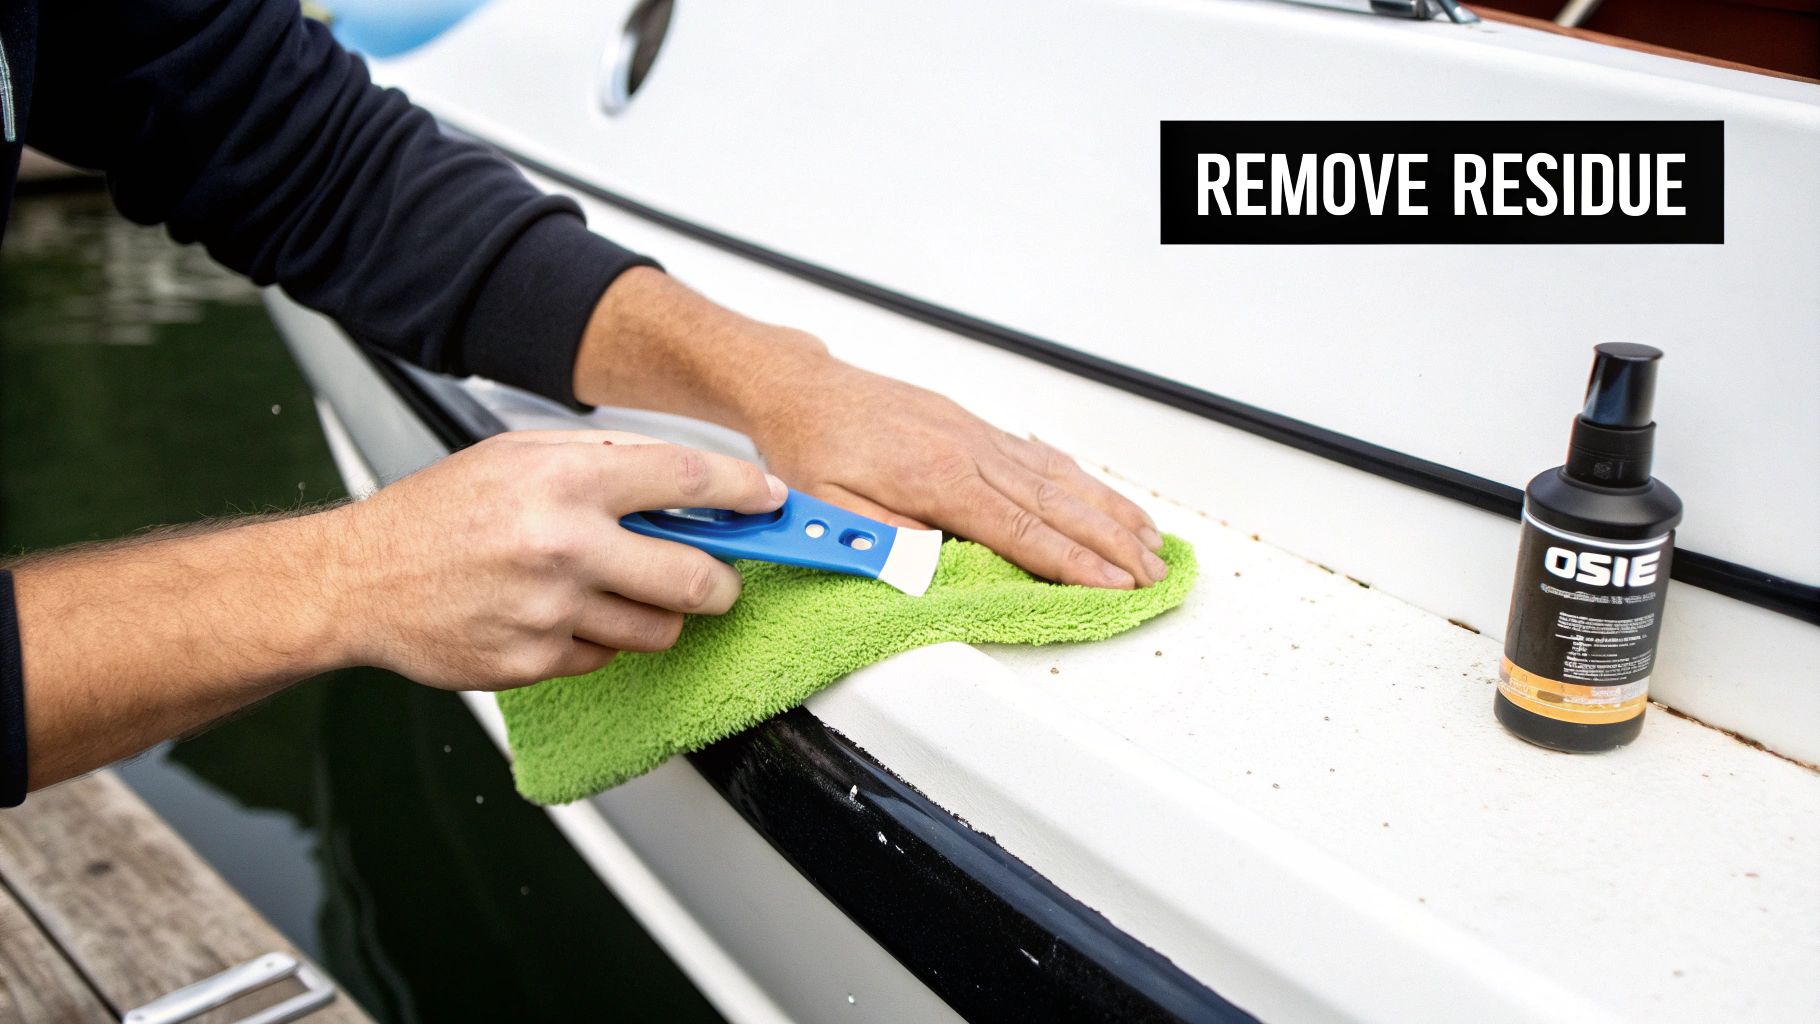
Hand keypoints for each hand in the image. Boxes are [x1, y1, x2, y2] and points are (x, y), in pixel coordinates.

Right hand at [328, 430, 784, 689]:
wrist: (358, 579)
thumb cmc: (439, 512)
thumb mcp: (519, 454)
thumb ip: (606, 461)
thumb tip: (689, 481)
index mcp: (564, 479)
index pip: (689, 478)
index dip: (745, 491)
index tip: (771, 501)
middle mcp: (563, 545)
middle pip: (697, 578)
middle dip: (723, 581)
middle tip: (720, 576)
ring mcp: (550, 611)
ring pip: (660, 629)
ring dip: (657, 613)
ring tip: (614, 589)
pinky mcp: (534, 662)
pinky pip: (607, 657)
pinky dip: (599, 639)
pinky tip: (560, 614)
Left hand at [575, 269, 1163, 588]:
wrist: (804, 389)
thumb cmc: (814, 449)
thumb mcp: (831, 508)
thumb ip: (888, 538)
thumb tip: (937, 565)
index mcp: (936, 479)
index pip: (1019, 531)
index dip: (1072, 563)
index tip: (1113, 586)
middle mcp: (968, 452)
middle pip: (1056, 505)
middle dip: (1111, 543)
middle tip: (1153, 573)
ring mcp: (978, 436)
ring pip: (1059, 478)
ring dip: (1110, 512)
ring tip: (1152, 541)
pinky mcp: (977, 427)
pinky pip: (1043, 458)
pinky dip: (1084, 481)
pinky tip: (1105, 499)